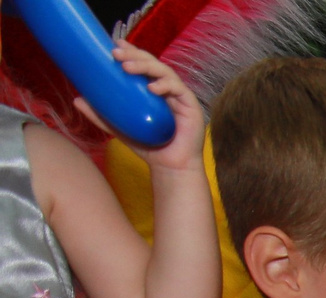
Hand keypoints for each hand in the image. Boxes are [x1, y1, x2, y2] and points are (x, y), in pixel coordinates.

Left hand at [78, 46, 203, 171]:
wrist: (170, 167)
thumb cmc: (148, 146)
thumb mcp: (119, 127)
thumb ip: (100, 115)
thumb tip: (76, 100)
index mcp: (151, 89)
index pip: (142, 64)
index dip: (131, 51)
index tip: (115, 44)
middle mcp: (166, 89)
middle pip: (152, 63)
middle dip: (135, 55)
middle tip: (116, 53)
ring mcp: (179, 96)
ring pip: (164, 72)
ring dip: (146, 66)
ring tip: (128, 68)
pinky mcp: (191, 105)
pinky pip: (178, 89)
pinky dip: (165, 86)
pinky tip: (153, 88)